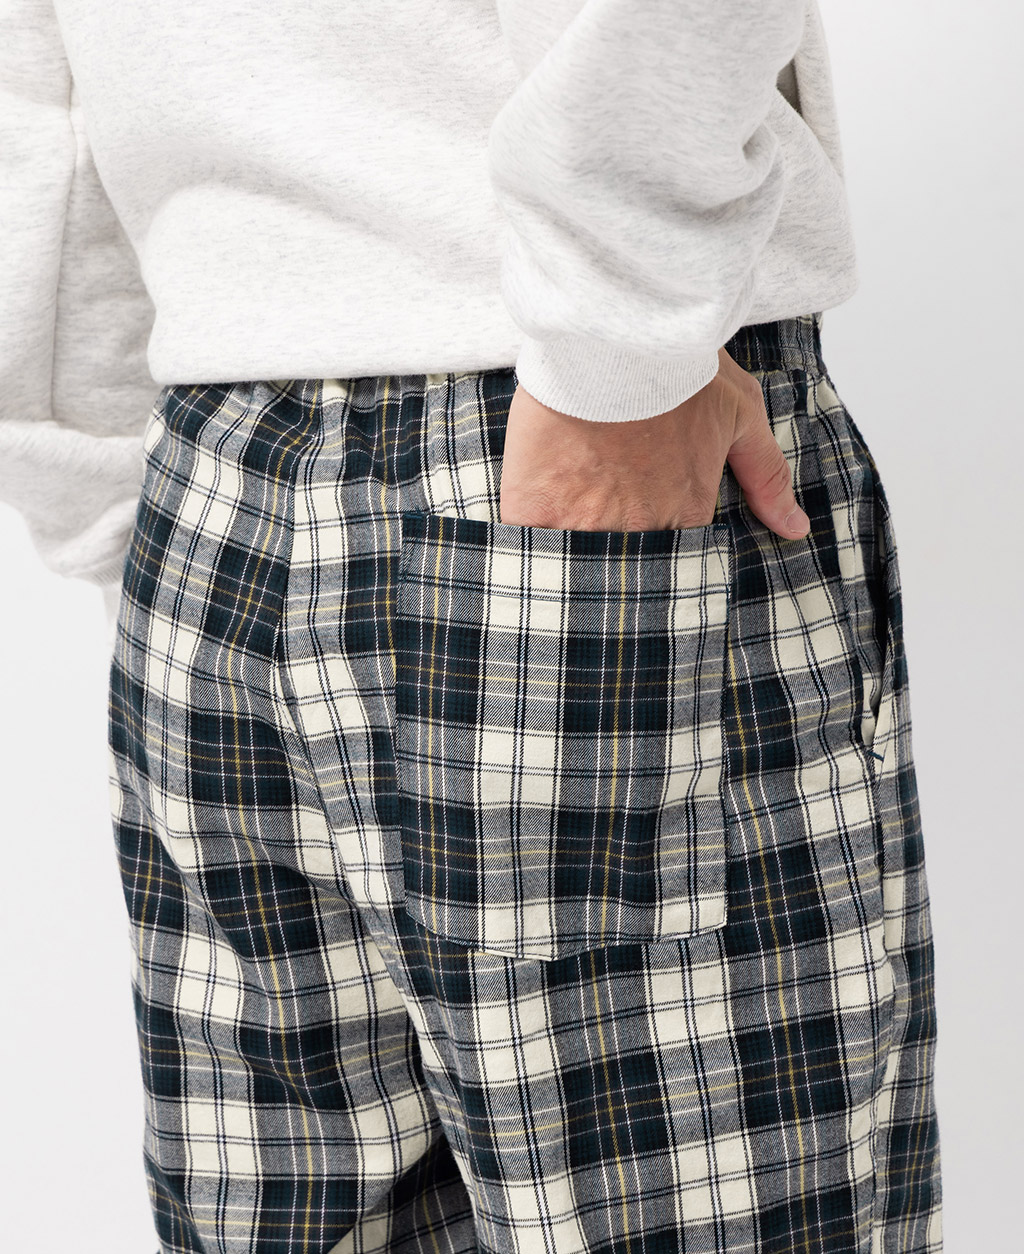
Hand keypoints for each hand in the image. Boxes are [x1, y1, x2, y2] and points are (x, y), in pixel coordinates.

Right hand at [498, 347, 809, 538]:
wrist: (616, 336)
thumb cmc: (681, 368)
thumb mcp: (740, 414)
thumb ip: (767, 476)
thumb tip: (795, 528)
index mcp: (687, 514)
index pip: (675, 560)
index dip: (658, 550)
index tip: (645, 540)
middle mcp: (638, 529)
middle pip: (623, 570)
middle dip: (614, 566)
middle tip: (601, 542)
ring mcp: (582, 523)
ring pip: (575, 565)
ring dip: (570, 562)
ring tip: (561, 546)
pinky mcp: (534, 507)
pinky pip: (527, 545)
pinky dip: (527, 544)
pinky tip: (526, 538)